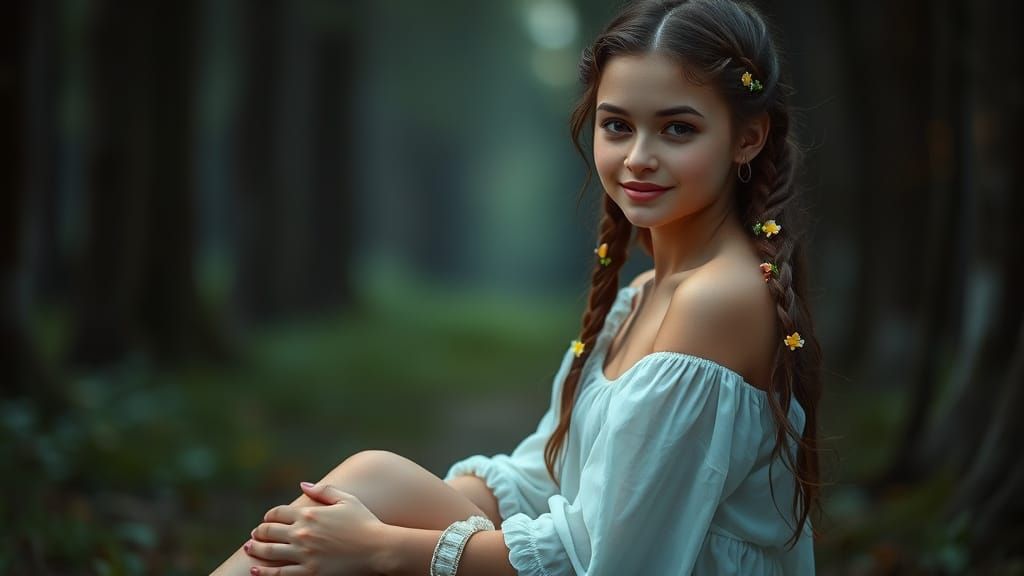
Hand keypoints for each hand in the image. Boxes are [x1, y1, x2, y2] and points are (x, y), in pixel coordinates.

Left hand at [245, 482, 388, 574]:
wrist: (377, 548)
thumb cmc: (365, 522)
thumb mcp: (347, 500)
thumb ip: (324, 490)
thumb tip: (302, 485)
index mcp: (310, 513)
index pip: (278, 512)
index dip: (269, 516)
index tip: (267, 520)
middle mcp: (303, 532)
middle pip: (269, 531)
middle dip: (259, 532)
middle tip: (254, 535)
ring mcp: (304, 554)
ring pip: (269, 552)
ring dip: (255, 549)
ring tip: (249, 549)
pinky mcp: (308, 572)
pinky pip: (279, 573)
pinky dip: (263, 572)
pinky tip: (254, 570)